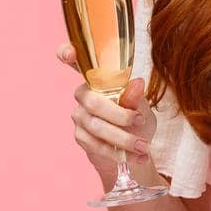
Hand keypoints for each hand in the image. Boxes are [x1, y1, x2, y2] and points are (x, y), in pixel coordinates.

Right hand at [58, 43, 158, 184]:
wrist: (134, 148)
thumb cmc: (137, 120)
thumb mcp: (143, 107)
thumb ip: (136, 97)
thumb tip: (137, 83)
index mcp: (99, 79)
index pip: (77, 62)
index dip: (67, 53)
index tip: (69, 53)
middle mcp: (84, 95)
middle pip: (94, 103)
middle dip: (120, 116)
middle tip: (140, 121)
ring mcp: (80, 116)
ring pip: (97, 127)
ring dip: (123, 139)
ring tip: (144, 147)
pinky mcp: (81, 136)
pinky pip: (96, 145)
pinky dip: (118, 152)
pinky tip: (136, 157)